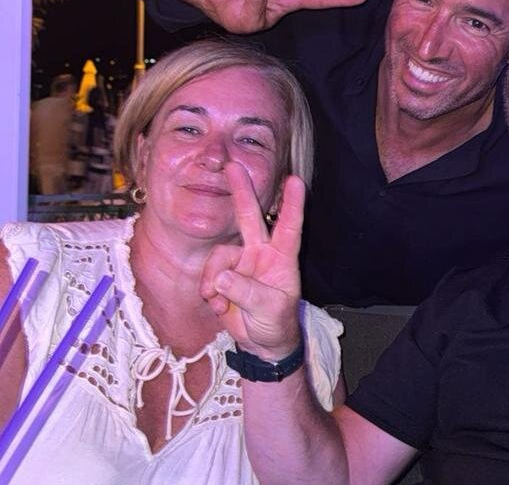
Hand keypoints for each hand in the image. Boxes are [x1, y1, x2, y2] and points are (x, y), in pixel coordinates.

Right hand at [200, 162, 304, 358]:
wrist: (261, 343)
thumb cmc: (276, 322)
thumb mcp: (269, 309)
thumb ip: (247, 292)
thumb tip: (223, 278)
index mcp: (282, 257)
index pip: (289, 226)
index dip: (292, 204)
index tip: (296, 181)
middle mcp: (261, 253)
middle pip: (250, 217)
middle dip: (242, 192)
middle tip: (234, 167)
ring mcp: (241, 263)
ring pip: (220, 255)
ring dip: (214, 277)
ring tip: (218, 299)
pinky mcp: (223, 277)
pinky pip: (209, 275)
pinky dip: (209, 291)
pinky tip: (216, 305)